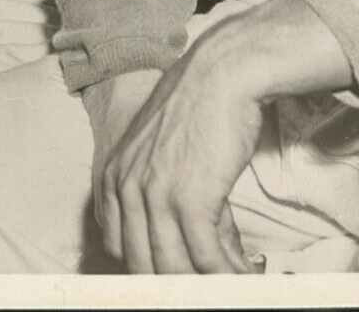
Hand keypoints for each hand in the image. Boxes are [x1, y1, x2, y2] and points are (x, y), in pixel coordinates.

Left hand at [88, 0, 351, 273]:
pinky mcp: (190, 201)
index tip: (177, 271)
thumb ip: (165, 191)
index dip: (148, 266)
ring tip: (230, 281)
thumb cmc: (201, 105)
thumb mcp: (165, 147)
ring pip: (174, 268)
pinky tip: (242, 274)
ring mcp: (156, 196)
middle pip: (144, 264)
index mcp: (116, 175)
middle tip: (206, 284)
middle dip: (178, 281)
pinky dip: (226, 273)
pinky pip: (205, 258)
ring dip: (205, 282)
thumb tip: (197, 240)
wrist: (222, 74)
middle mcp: (128, 188)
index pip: (118, 245)